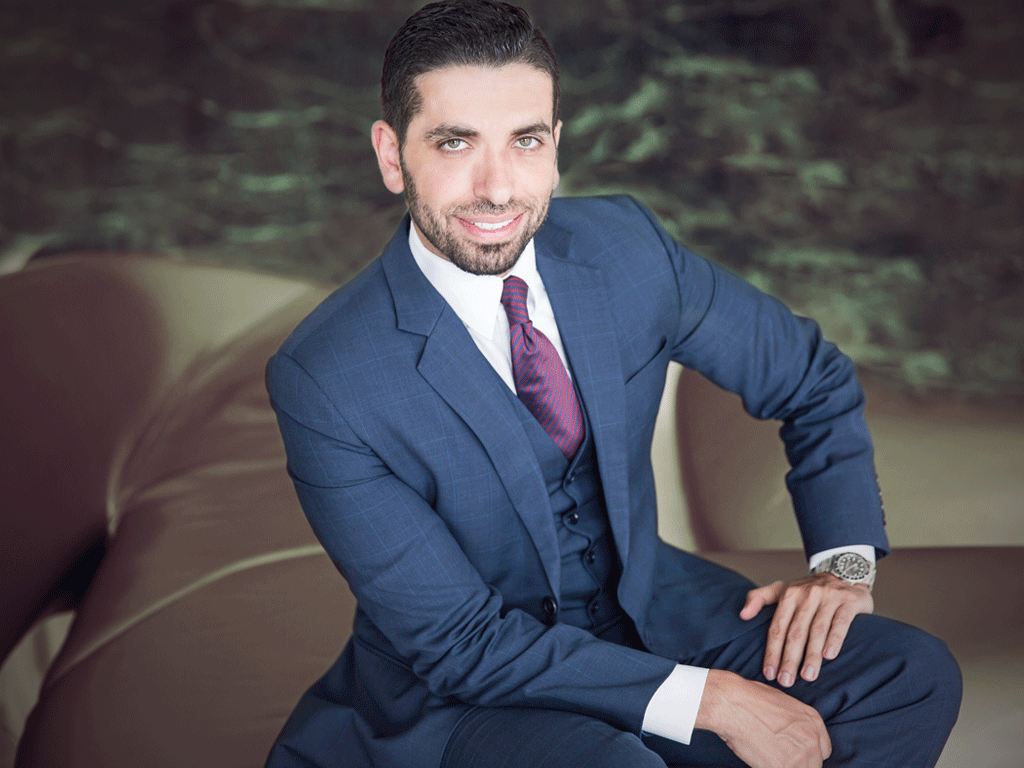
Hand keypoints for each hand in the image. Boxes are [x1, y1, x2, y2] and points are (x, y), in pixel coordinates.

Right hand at [696, 669, 830, 767]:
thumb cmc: (749, 699)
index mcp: (813, 721)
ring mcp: (800, 755)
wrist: (732, 703)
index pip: (823, 750)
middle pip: (814, 764)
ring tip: (767, 758)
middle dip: (798, 763)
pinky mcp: (784, 767)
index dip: (808, 754)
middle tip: (778, 757)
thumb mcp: (783, 704)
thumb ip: (795, 725)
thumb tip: (790, 738)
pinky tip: (762, 761)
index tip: (795, 755)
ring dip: (785, 766)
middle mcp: (812, 738)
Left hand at [740, 573, 872, 686]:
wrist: (844, 572)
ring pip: (817, 630)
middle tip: (785, 681)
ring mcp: (828, 597)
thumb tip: (742, 615)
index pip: (777, 628)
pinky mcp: (848, 602)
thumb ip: (758, 598)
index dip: (772, 652)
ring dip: (811, 655)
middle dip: (789, 659)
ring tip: (807, 676)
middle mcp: (807, 595)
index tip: (769, 674)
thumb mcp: (781, 589)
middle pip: (795, 632)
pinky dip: (834, 639)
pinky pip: (840, 623)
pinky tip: (829, 656)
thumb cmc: (807, 590)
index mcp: (788, 595)